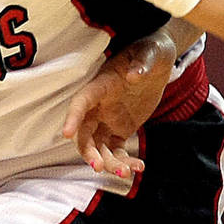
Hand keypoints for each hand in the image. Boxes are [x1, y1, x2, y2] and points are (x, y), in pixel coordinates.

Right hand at [60, 31, 176, 178]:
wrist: (158, 60)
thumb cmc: (150, 50)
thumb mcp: (148, 52)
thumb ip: (141, 63)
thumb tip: (135, 74)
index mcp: (101, 85)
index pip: (81, 102)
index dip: (72, 117)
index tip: (66, 134)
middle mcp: (100, 106)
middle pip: (84, 132)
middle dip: (88, 151)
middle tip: (98, 166)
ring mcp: (108, 119)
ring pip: (100, 147)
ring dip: (109, 163)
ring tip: (128, 173)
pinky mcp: (121, 129)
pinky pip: (117, 150)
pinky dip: (125, 161)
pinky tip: (139, 168)